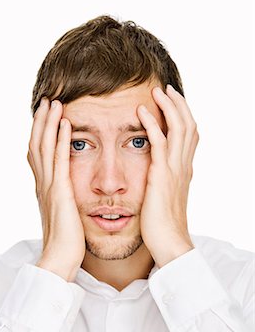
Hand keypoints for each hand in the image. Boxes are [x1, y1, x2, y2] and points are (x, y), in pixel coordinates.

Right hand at [27, 98, 85, 280]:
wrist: (59, 259)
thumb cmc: (65, 241)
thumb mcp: (62, 215)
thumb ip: (61, 200)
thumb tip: (65, 194)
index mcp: (44, 188)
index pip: (39, 155)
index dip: (40, 134)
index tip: (45, 117)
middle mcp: (43, 184)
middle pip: (38, 145)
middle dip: (42, 122)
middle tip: (47, 101)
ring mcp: (49, 187)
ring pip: (45, 148)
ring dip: (49, 124)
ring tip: (55, 103)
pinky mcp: (60, 192)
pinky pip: (61, 161)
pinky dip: (62, 141)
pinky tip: (66, 125)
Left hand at [137, 85, 198, 267]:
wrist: (169, 243)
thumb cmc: (164, 225)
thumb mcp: (167, 197)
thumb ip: (165, 180)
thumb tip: (159, 173)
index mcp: (184, 169)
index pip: (189, 135)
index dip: (183, 115)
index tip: (172, 101)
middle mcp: (183, 165)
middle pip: (188, 124)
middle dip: (178, 104)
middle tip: (165, 88)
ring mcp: (174, 169)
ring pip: (178, 128)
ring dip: (168, 106)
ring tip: (156, 91)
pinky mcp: (162, 175)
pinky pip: (158, 142)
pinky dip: (152, 124)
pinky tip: (141, 111)